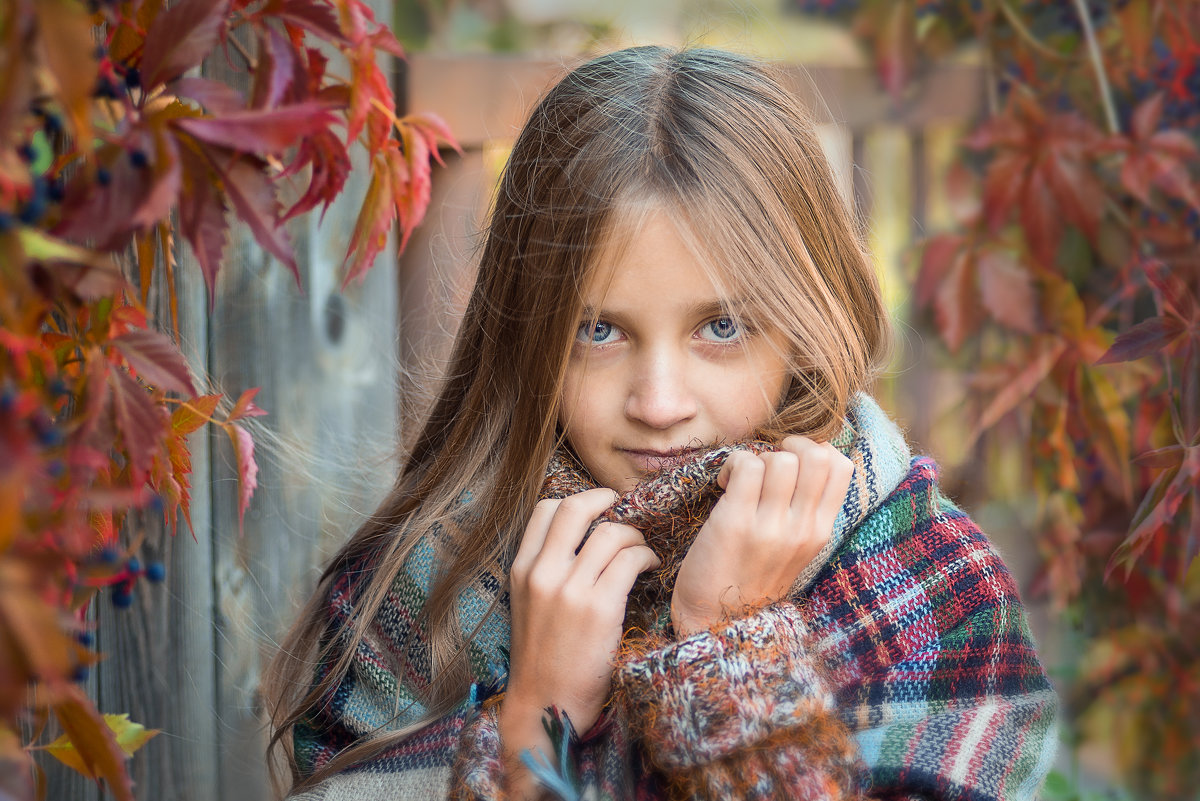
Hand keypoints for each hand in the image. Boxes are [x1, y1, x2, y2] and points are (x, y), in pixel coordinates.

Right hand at [500, 488, 658, 795]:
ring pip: (610, 533)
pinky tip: (650, 566)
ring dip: (634, 535)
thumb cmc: (542, 659)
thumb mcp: (528, 605)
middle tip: (623, 507)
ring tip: (642, 550)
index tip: (597, 509)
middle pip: (575, 508)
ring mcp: (570, 590)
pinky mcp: (599, 608)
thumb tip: (581, 540)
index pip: (545, 509)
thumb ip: (545, 571)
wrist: (545, 705)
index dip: (576, 501)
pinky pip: (630, 561)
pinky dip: (646, 557)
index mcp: (521, 570)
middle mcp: (542, 573)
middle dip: (605, 499)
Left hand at [670, 436, 853, 636]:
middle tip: (767, 463)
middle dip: (789, 446)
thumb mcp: (794, 550)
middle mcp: (802, 528)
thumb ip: (804, 512)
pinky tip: (723, 485)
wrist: (716, 619)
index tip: (791, 464)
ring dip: (757, 458)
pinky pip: (746, 465)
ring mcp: (771, 526)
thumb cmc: (750, 578)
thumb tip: (803, 461)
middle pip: (817, 456)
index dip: (815, 450)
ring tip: (741, 480)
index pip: (841, 467)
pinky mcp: (736, 522)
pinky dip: (732, 465)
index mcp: (820, 532)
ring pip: (780, 458)